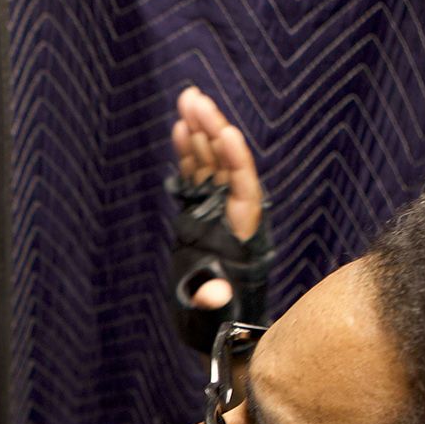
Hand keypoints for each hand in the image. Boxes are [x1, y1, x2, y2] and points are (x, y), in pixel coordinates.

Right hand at [172, 87, 261, 309]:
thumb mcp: (216, 313)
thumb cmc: (220, 320)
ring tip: (187, 98)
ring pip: (209, 163)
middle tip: (196, 98)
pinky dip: (188, 152)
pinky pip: (195, 176)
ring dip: (200, 130)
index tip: (226, 132)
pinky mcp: (198, 213)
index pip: (243, 187)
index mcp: (243, 232)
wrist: (216, 325)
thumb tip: (213, 294)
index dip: (235, 159)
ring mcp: (214, 210)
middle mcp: (231, 214)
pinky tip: (180, 126)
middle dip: (212, 129)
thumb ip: (215, 299)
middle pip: (225, 164)